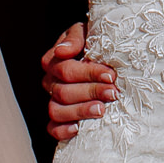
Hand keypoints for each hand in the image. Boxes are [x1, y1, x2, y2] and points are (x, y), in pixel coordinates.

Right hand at [41, 20, 115, 139]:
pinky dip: (62, 130)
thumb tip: (63, 51)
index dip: (88, 73)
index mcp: (54, 61)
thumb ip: (75, 38)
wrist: (106, 53)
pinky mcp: (59, 118)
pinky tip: (78, 129)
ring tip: (102, 110)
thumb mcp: (87, 32)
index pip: (65, 69)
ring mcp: (53, 100)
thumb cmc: (96, 41)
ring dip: (80, 111)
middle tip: (113, 93)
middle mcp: (50, 82)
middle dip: (91, 92)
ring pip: (56, 110)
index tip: (110, 74)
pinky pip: (52, 128)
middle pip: (63, 92)